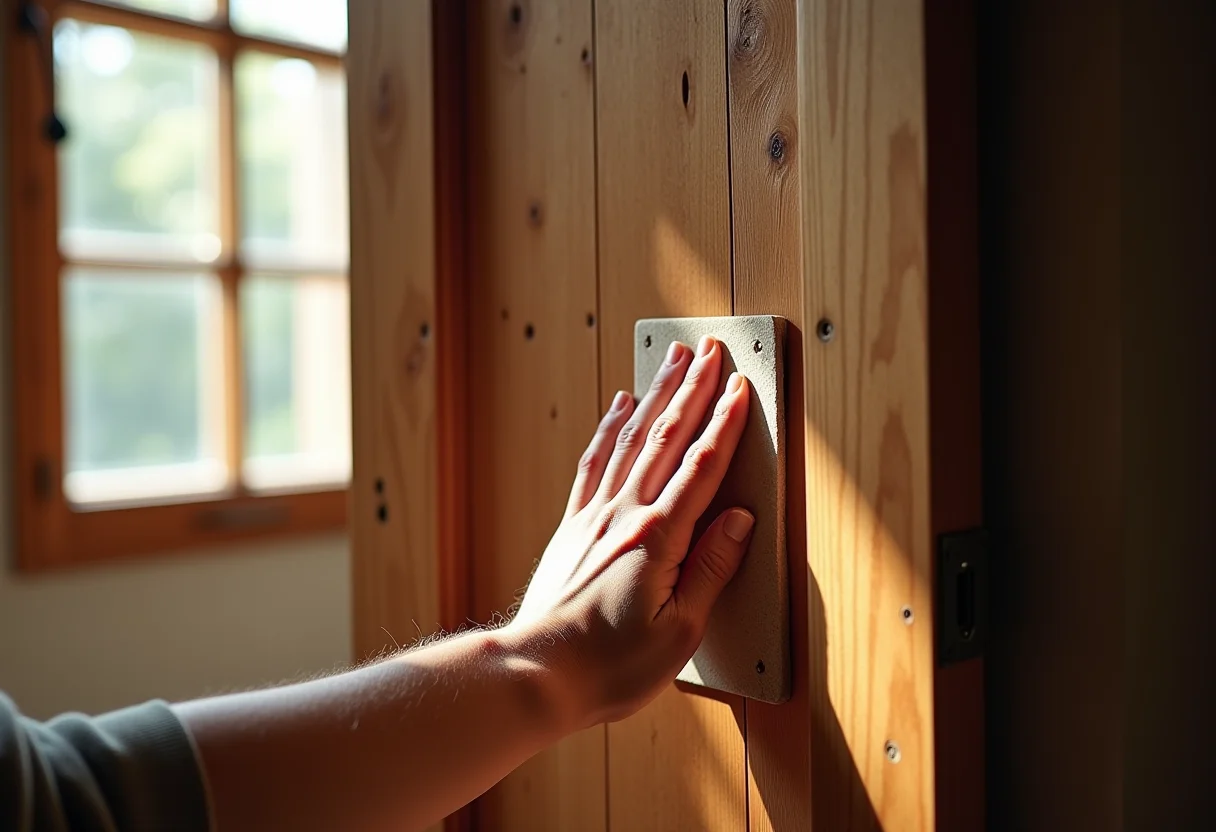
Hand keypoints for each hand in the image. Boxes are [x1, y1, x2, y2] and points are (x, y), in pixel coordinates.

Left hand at [508, 335, 754, 729]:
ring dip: (656, 394)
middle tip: (712, 349)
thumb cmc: (608, 666)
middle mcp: (623, 516)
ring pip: (630, 438)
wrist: (537, 674)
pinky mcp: (572, 525)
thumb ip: (710, 570)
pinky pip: (595, 461)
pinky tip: (619, 405)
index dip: (725, 424)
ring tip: (673, 359)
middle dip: (693, 389)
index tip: (742, 387)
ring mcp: (593, 516)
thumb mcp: (678, 632)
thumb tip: (740, 521)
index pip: (701, 469)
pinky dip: (609, 428)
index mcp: (657, 540)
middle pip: (666, 438)